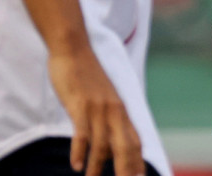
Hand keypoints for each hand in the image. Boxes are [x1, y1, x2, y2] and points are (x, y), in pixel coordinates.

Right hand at [48, 48, 143, 175]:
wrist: (74, 48)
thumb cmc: (86, 75)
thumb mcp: (103, 98)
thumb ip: (108, 118)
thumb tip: (108, 143)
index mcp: (121, 110)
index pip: (136, 141)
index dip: (138, 162)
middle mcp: (114, 110)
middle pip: (125, 147)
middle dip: (126, 170)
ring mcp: (98, 108)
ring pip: (103, 144)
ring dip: (98, 167)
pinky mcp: (80, 105)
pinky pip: (83, 133)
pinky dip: (80, 151)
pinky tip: (76, 166)